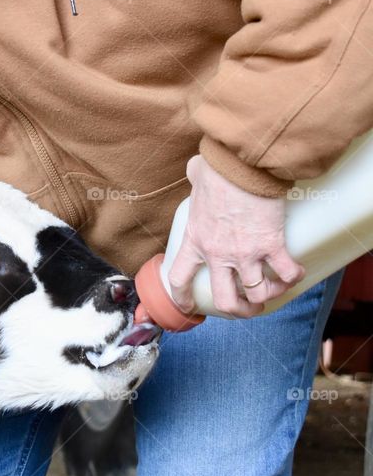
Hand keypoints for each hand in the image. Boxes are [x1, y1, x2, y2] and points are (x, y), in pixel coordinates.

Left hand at [168, 155, 304, 316]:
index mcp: (195, 239)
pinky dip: (293, 277)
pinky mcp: (270, 245)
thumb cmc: (219, 168)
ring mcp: (244, 253)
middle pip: (224, 300)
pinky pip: (286, 273)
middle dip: (238, 310)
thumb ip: (193, 179)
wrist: (241, 165)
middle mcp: (217, 253)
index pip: (180, 278)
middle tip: (248, 306)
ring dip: (269, 296)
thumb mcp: (195, 178)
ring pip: (257, 294)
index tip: (190, 307)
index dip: (183, 298)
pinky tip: (295, 271)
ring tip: (275, 288)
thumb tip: (197, 169)